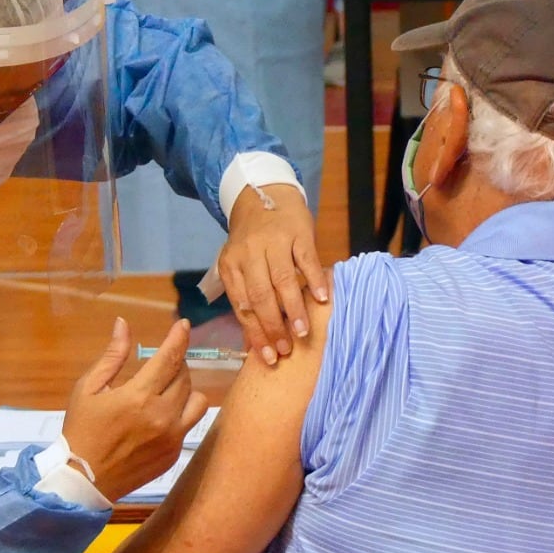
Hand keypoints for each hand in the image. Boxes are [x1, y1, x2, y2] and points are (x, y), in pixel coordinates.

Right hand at [63, 318, 208, 501]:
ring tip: (166, 389)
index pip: (170, 358)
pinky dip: (179, 414)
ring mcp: (172, 438)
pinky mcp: (174, 454)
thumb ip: (112, 355)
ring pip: (197, 401)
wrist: (84, 480)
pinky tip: (160, 416)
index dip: (179, 338)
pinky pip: (188, 425)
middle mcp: (162, 416)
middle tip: (160, 364)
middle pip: (184, 377)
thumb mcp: (88, 388)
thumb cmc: (82, 429)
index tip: (184, 324)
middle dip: (175, 363)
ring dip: (185, 389)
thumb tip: (123, 324)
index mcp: (138, 396)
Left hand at [217, 184, 328, 364]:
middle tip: (286, 350)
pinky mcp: (297, 233)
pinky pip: (306, 259)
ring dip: (293, 309)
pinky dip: (314, 279)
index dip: (255, 333)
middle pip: (260, 295)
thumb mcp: (240, 265)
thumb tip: (258, 340)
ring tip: (303, 333)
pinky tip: (322, 298)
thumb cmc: (252, 241)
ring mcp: (274, 242)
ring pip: (282, 280)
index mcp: (231, 265)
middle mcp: (249, 254)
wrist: (262, 195)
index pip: (242, 305)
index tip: (268, 357)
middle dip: (273, 326)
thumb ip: (246, 296)